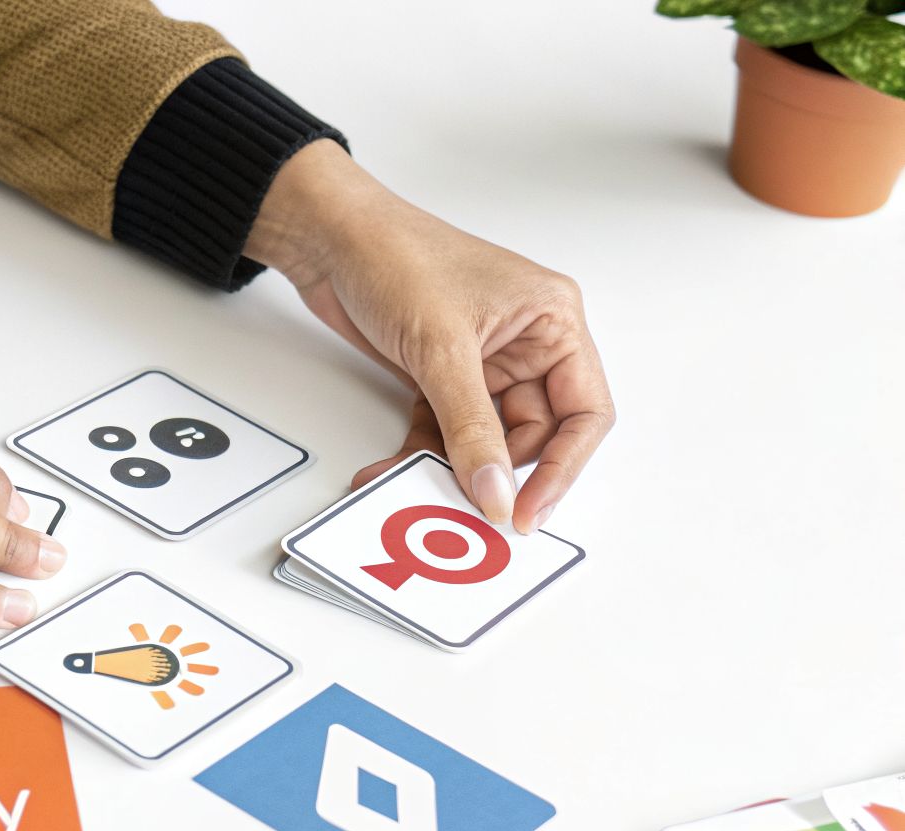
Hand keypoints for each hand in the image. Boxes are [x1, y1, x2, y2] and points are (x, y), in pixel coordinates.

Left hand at [245, 142, 614, 532]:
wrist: (328, 238)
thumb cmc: (396, 256)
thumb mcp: (443, 350)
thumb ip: (471, 428)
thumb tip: (496, 492)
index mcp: (553, 321)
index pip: (584, 413)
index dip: (562, 468)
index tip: (527, 512)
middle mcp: (527, 343)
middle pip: (534, 435)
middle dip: (497, 473)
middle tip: (466, 509)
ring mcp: (482, 361)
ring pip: (484, 439)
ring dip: (450, 467)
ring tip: (417, 488)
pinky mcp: (440, 374)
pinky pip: (444, 430)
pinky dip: (421, 452)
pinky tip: (392, 469)